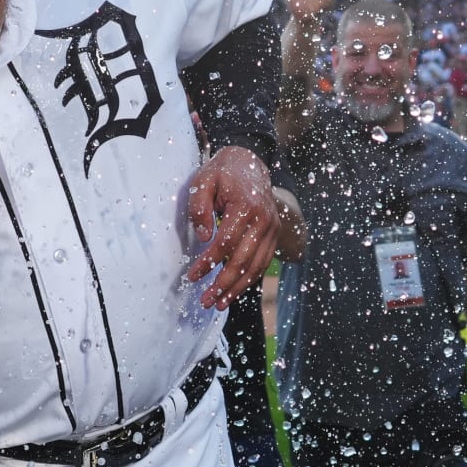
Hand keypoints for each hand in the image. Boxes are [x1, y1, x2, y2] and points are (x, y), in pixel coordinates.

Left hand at [183, 146, 277, 307]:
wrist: (250, 162)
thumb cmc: (223, 173)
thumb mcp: (204, 181)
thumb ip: (200, 207)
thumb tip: (204, 237)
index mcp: (246, 206)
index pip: (225, 242)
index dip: (208, 263)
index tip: (192, 276)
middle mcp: (264, 220)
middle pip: (242, 260)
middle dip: (222, 284)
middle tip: (205, 300)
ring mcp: (272, 229)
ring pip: (255, 266)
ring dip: (237, 288)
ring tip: (219, 303)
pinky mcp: (274, 236)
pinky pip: (262, 263)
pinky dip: (248, 280)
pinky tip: (233, 291)